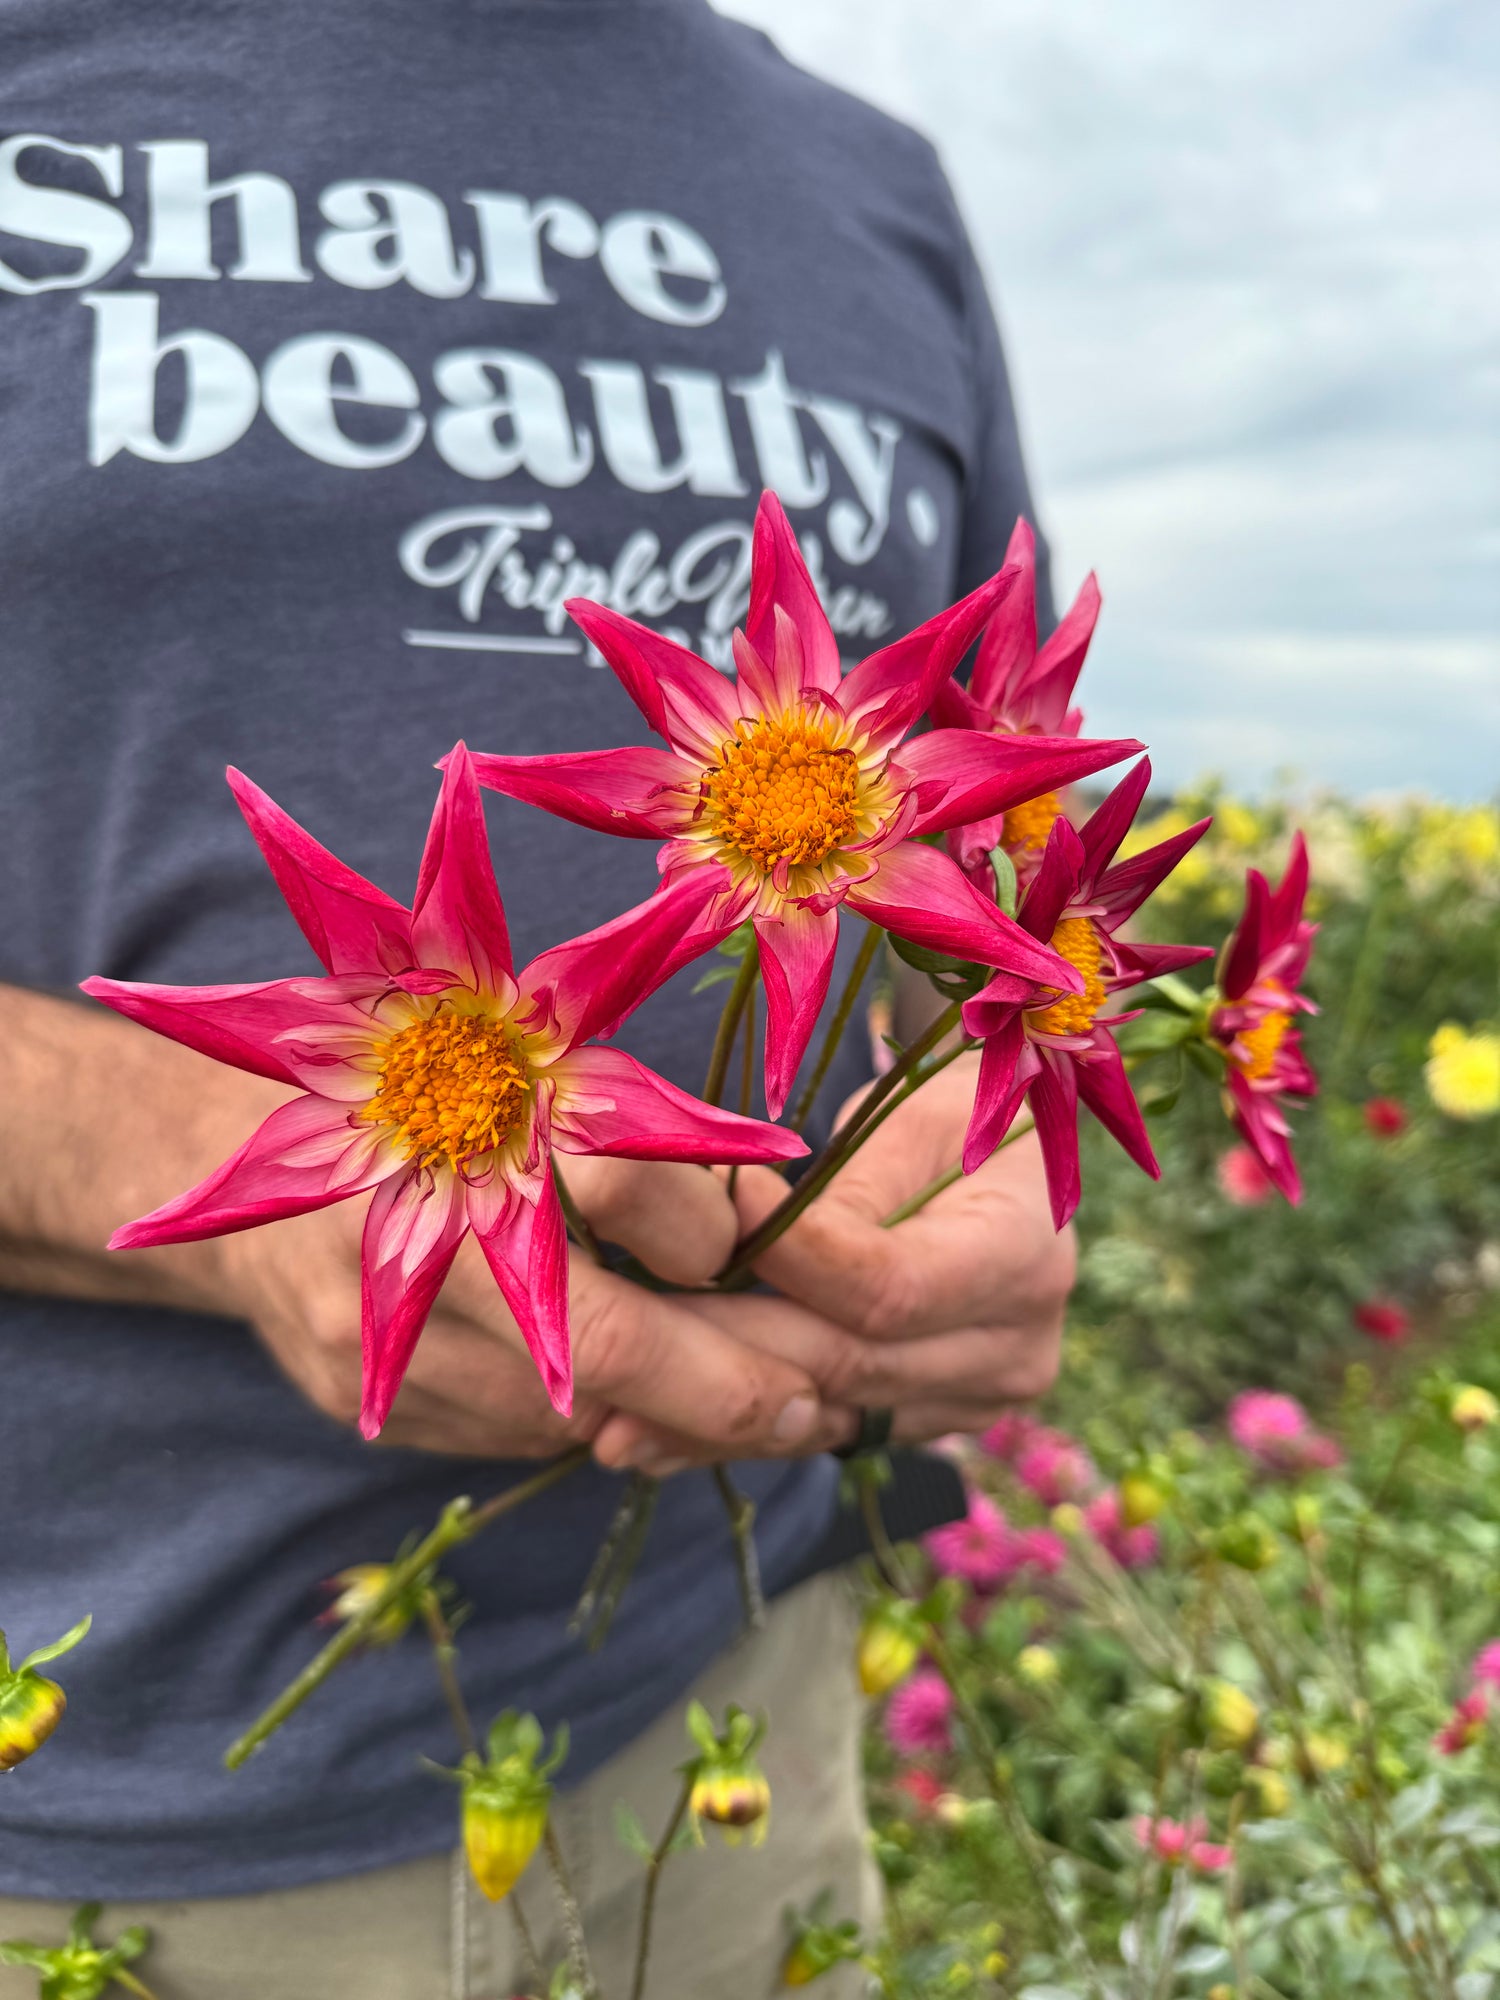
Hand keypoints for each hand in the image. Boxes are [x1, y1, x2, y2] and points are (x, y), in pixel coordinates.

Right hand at [213, 1147, 847, 1462]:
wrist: (250, 1169)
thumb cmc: (433, 1112)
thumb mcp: (526, 1086)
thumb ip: (633, 1145)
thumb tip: (769, 1241)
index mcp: (478, 1114)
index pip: (627, 1180)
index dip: (711, 1231)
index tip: (756, 1256)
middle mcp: (424, 1224)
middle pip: (610, 1337)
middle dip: (730, 1388)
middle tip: (812, 1408)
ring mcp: (385, 1326)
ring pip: (568, 1413)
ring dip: (669, 1423)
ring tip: (749, 1413)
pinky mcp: (364, 1395)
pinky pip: (511, 1434)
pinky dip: (585, 1426)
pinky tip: (626, 1407)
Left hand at [595, 1055, 1072, 1458]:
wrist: (1000, 1171)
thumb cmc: (944, 1122)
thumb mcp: (904, 1128)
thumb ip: (836, 1200)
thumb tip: (739, 1234)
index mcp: (1024, 1255)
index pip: (889, 1288)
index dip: (789, 1266)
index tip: (696, 1238)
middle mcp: (1014, 1347)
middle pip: (850, 1362)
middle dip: (729, 1350)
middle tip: (624, 1342)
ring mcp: (974, 1398)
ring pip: (827, 1414)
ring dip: (712, 1418)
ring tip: (610, 1420)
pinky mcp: (925, 1421)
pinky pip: (821, 1434)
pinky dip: (734, 1432)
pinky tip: (647, 1439)